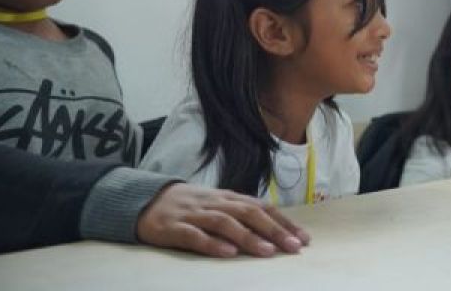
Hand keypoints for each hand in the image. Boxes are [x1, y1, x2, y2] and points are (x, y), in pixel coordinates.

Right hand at [136, 183, 310, 257]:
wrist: (146, 200)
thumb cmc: (191, 206)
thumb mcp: (218, 205)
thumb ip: (241, 214)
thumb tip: (274, 228)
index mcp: (229, 198)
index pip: (262, 207)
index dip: (283, 222)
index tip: (303, 238)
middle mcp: (216, 203)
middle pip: (249, 213)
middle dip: (274, 230)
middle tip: (294, 247)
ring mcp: (195, 214)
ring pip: (225, 223)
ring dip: (249, 237)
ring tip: (267, 252)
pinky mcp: (174, 227)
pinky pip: (195, 235)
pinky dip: (212, 244)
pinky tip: (227, 253)